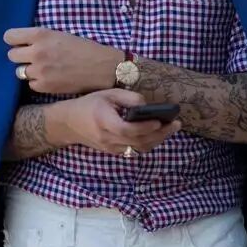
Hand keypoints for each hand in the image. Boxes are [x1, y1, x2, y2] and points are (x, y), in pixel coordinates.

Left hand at [3, 26, 118, 93]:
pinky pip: (31, 84)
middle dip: (21, 56)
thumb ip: (39, 38)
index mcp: (40, 35)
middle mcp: (37, 52)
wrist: (103, 68)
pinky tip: (51, 78)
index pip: (9, 37)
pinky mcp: (44, 86)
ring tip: (44, 69)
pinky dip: (38, 82)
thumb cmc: (84, 48)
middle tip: (34, 58)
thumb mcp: (60, 34)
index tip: (20, 44)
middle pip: (11, 55)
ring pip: (19, 71)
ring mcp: (39, 71)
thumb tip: (21, 42)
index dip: (14, 41)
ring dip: (29, 70)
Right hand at [62, 89, 181, 154]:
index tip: (159, 121)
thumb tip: (147, 105)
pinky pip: (135, 150)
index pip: (127, 130)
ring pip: (139, 148)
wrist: (70, 123)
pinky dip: (148, 143)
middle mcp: (107, 138)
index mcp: (104, 122)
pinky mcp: (114, 152)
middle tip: (176, 124)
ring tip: (171, 128)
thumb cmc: (90, 104)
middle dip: (160, 134)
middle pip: (137, 142)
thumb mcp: (108, 94)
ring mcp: (111, 148)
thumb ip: (128, 98)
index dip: (145, 128)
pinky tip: (158, 134)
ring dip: (157, 140)